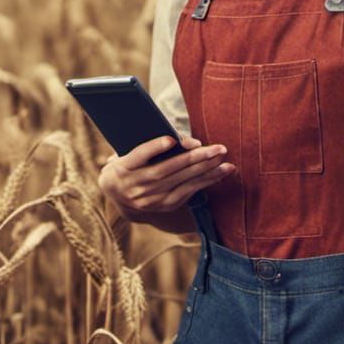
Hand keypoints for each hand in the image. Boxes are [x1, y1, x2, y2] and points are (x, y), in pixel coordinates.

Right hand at [98, 135, 234, 219]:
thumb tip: (175, 138)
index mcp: (123, 167)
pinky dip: (205, 180)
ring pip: (181, 181)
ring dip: (206, 169)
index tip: (170, 140)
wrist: (119, 196)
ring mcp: (151, 198)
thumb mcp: (126, 152)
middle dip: (195, 157)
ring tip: (224, 159)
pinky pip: (188, 192)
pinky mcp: (163, 205)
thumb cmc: (127, 163)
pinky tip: (220, 172)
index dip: (154, 147)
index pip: (139, 156)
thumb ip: (146, 145)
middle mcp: (136, 185)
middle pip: (168, 169)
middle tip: (217, 148)